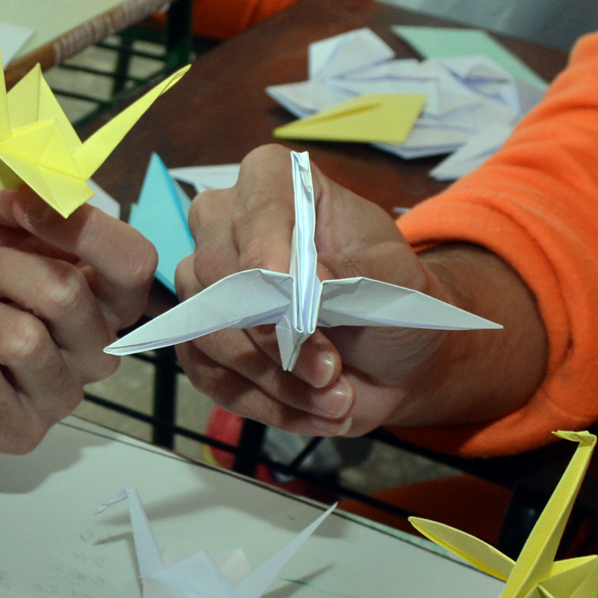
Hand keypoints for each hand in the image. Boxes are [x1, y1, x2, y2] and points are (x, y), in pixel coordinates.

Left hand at [0, 186, 155, 452]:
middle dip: (3, 270)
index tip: (27, 213)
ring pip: (22, 341)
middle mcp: (97, 346)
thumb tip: (48, 192)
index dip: (80, 229)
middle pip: (68, 296)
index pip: (135, 262)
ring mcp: (61, 394)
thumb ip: (20, 185)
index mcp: (108, 290)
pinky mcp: (18, 432)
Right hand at [174, 144, 543, 436]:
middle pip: (216, 273)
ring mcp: (208, 283)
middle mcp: (228, 223)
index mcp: (276, 184)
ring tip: (334, 399)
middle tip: (331, 370)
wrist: (394, 360)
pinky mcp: (202, 339)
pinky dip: (264, 403)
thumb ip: (354, 272)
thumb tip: (309, 282)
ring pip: (207, 330)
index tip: (298, 307)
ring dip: (274, 378)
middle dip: (274, 335)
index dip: (268, 257)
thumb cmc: (393, 302)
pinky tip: (311, 413)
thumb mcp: (394, 278)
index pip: (256, 211)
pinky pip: (208, 375)